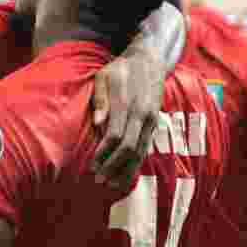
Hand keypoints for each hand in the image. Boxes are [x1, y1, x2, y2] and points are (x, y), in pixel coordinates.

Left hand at [90, 48, 163, 188]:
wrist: (149, 61)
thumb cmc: (120, 69)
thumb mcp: (104, 76)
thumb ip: (100, 99)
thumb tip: (96, 123)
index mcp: (128, 104)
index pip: (116, 136)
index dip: (104, 153)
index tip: (92, 165)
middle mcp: (143, 115)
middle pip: (129, 148)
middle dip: (113, 166)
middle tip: (98, 180)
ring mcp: (151, 121)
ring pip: (141, 152)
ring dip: (126, 170)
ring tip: (111, 184)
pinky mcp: (155, 125)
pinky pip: (146, 149)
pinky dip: (136, 164)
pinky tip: (126, 175)